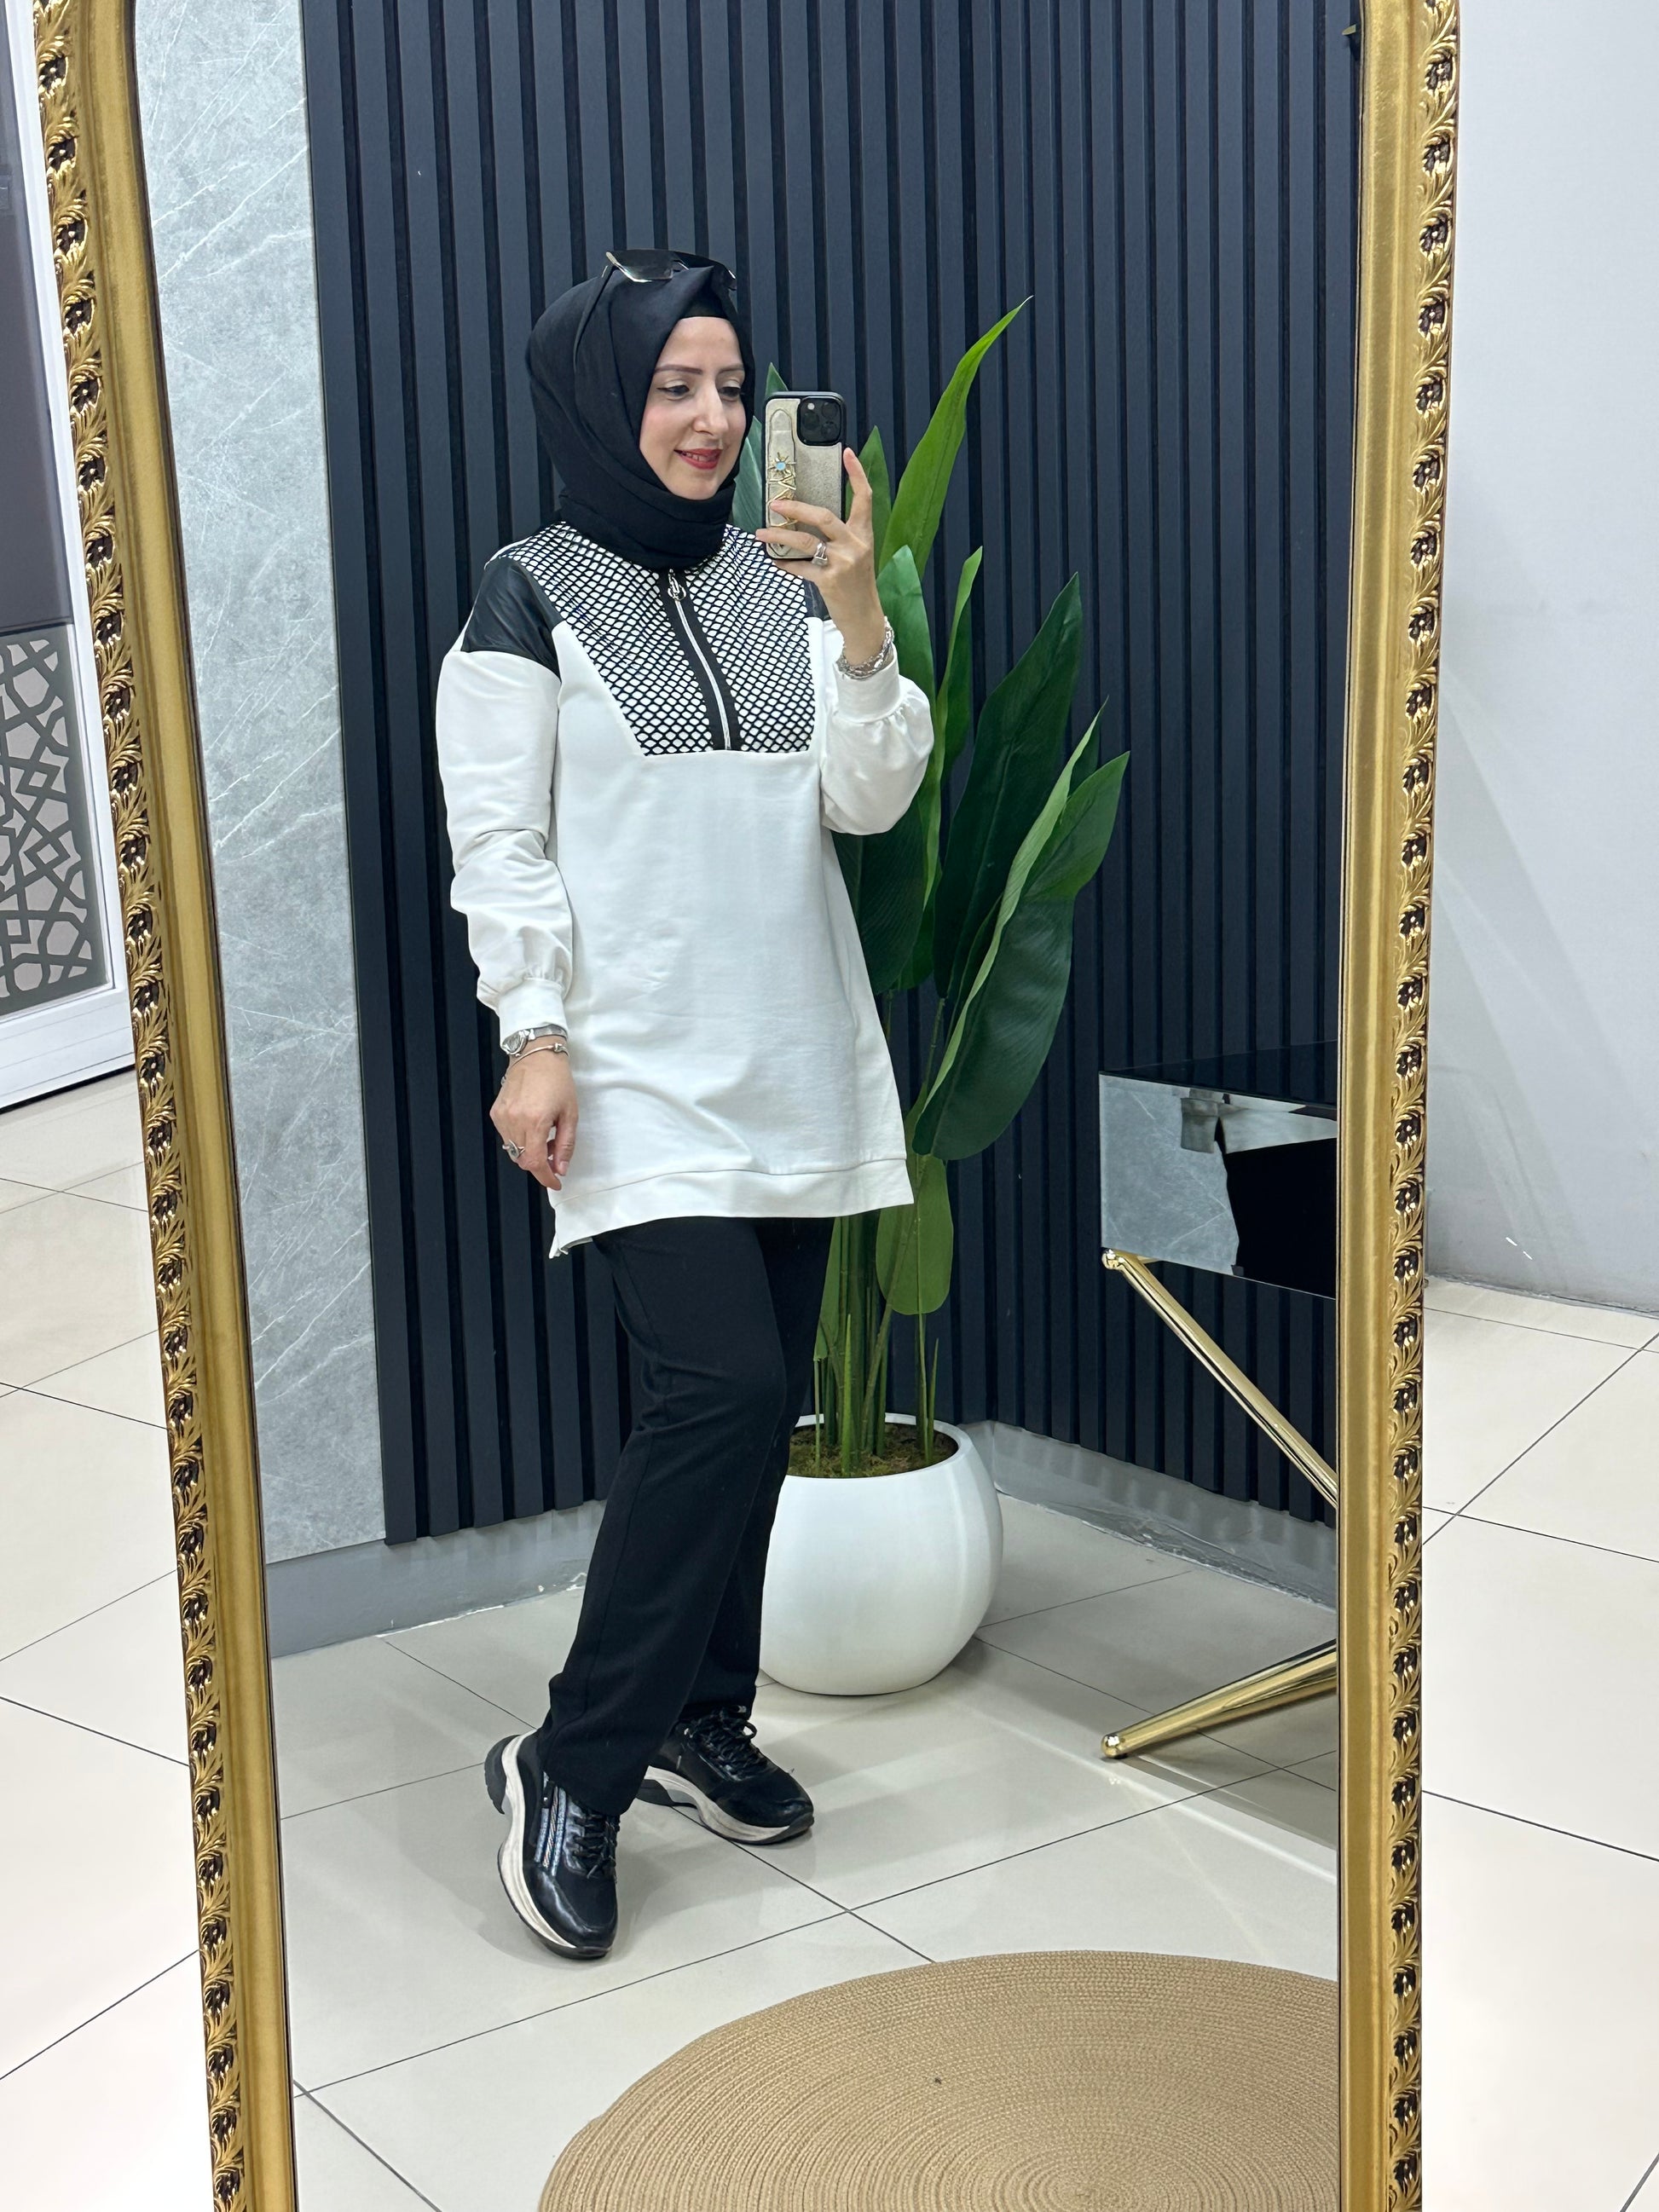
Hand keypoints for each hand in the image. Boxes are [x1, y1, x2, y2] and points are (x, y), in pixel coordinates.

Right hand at [490, 1050, 577, 1192]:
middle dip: (541, 1163)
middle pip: (524, 1160)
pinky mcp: (496, 1112)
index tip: (554, 1183)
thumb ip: (566, 1144)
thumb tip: (561, 1168)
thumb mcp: (570, 1113)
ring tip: (544, 1135)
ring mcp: (502, 1117)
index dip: (545, 1177)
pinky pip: (507, 1136)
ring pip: (514, 1150)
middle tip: (555, 1152)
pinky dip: (519, 1139)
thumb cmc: (557, 1080)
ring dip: (530, 1151)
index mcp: (535, 1121)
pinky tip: (530, 1125)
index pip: (536, 1163)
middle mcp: (515, 1121)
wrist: (536, 1055)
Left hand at [756, 446, 886, 662]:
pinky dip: (784, 564)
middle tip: (776, 505)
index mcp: (863, 535)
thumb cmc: (857, 585)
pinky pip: (800, 568)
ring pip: (806, 542)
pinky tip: (774, 561)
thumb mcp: (856, 556)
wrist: (864, 618)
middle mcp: (855, 545)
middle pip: (823, 516)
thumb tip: (807, 521)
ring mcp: (842, 563)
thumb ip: (839, 538)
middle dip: (796, 509)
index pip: (864, 498)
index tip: (848, 453)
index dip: (857, 474)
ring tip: (761, 533)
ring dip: (779, 536)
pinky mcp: (829, 582)